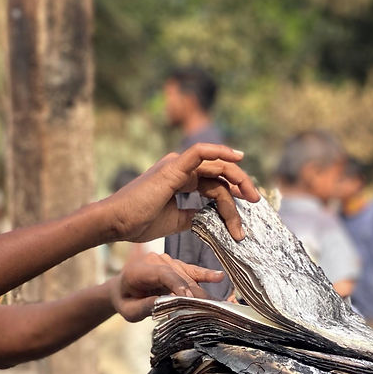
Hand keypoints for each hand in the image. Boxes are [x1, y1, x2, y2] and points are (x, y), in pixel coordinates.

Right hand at [104, 143, 259, 242]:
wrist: (116, 222)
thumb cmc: (139, 222)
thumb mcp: (176, 220)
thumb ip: (195, 215)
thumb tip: (213, 218)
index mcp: (179, 179)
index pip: (213, 182)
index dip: (232, 195)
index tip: (244, 212)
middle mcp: (179, 168)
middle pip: (219, 173)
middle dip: (241, 186)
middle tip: (256, 201)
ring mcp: (176, 166)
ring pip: (216, 169)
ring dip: (237, 182)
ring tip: (250, 199)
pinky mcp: (173, 168)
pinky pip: (200, 152)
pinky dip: (219, 151)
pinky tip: (238, 156)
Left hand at [108, 253, 224, 322]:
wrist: (122, 289)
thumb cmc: (125, 300)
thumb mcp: (129, 310)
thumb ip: (144, 307)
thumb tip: (163, 304)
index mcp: (140, 270)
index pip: (162, 274)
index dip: (177, 284)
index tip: (189, 297)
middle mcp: (155, 261)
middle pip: (179, 276)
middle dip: (194, 293)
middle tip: (209, 308)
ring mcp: (166, 261)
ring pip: (187, 276)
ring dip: (201, 290)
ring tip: (216, 303)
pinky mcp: (176, 265)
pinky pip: (192, 271)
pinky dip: (205, 275)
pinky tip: (219, 276)